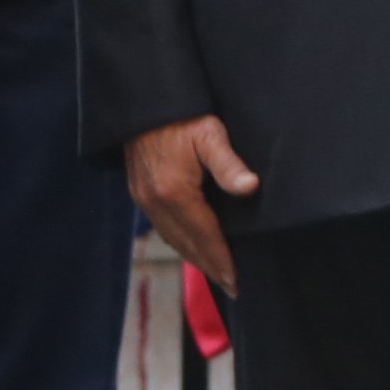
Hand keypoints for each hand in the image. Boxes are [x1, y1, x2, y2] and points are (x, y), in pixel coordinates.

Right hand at [127, 112, 261, 293]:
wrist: (143, 101)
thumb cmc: (182, 114)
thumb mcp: (209, 133)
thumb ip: (228, 163)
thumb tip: (250, 187)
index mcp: (175, 192)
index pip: (205, 235)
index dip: (222, 260)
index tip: (236, 282)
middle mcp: (156, 202)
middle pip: (188, 244)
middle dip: (210, 267)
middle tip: (231, 287)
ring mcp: (144, 198)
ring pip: (173, 239)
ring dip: (194, 258)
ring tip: (215, 273)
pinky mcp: (139, 192)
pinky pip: (162, 228)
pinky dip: (180, 243)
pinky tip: (190, 246)